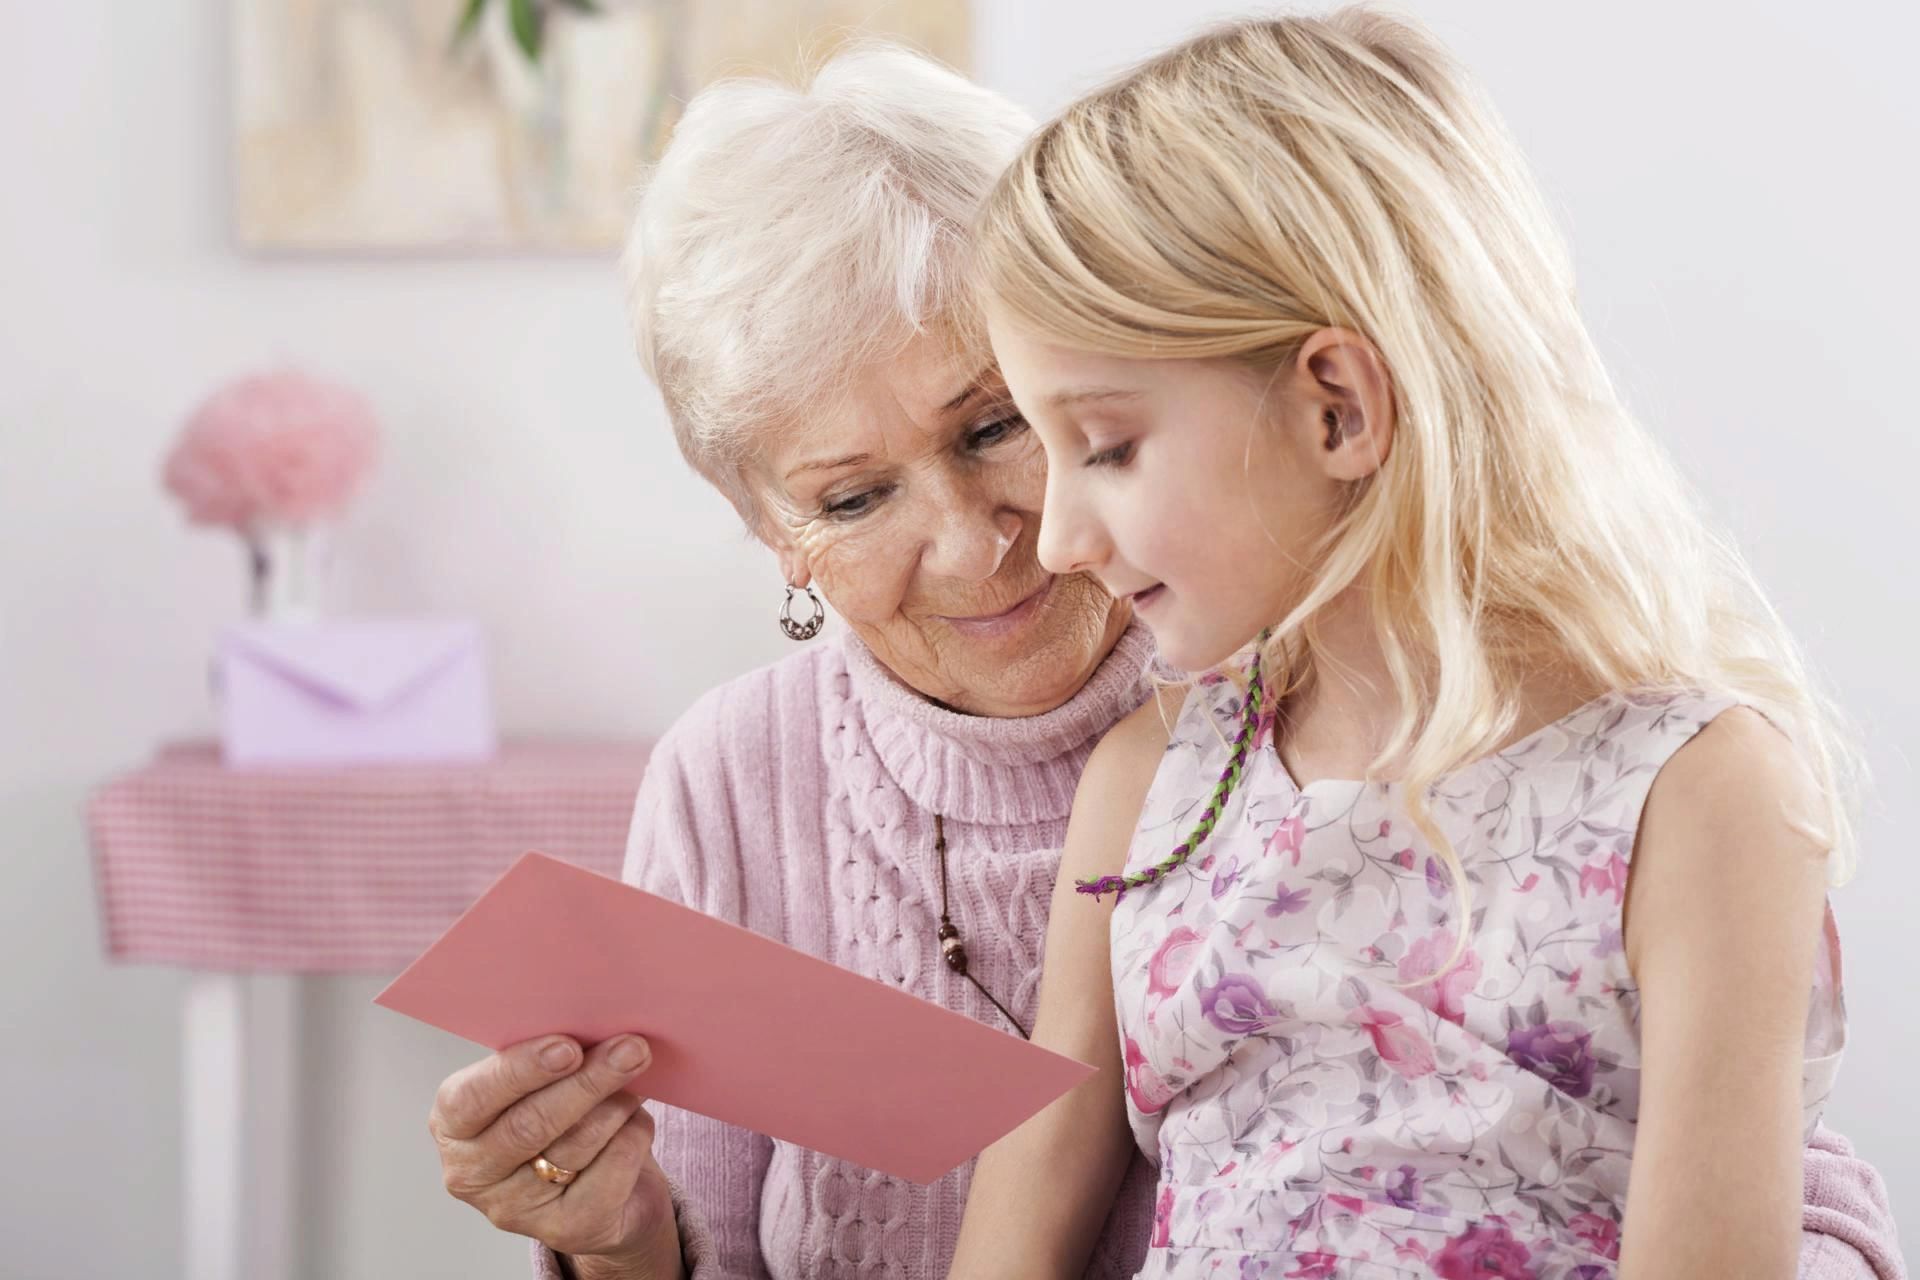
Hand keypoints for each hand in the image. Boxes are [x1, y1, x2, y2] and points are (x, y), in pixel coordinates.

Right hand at [429, 1033, 683, 1275]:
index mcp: (453, 1124)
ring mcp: (515, 1210)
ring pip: (576, 1145)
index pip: (474, 1098)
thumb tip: (596, 1027)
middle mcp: (473, 1173)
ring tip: (637, 1073)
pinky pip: (611, 1171)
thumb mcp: (538, 1084)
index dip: (522, 1071)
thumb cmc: (561, 1115)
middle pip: (531, 1125)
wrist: (600, 1188)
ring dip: (616, 1103)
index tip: (567, 1046)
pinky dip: (632, 1135)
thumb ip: (549, 1059)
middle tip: (630, 1048)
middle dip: (587, 1081)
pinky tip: (636, 1119)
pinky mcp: (566, 1230)